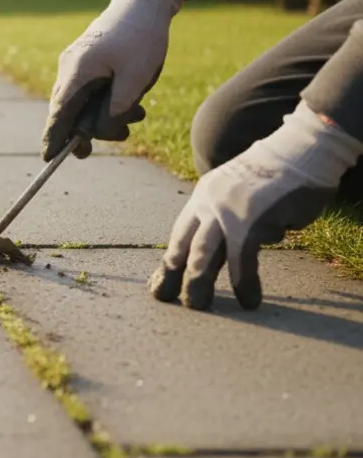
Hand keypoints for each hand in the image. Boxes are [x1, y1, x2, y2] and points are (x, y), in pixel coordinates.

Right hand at [42, 0, 182, 160]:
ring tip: (139, 113)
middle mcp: (70, 68)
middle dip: (92, 129)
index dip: (54, 138)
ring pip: (81, 100)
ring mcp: (76, 62)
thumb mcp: (135, 79)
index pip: (59, 114)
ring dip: (105, 113)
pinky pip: (88, 88)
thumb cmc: (141, 38)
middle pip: (68, 110)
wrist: (143, 3)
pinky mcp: (85, 59)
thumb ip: (115, 109)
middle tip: (123, 136)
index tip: (49, 159)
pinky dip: (105, 100)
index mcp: (78, 72)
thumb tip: (97, 132)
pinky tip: (131, 100)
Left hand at [149, 101, 362, 310]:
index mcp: (203, 197)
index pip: (179, 235)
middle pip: (182, 246)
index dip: (169, 262)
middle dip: (171, 276)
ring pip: (203, 255)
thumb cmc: (275, 176)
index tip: (158, 284)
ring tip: (198, 306)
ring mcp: (228, 213)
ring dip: (198, 283)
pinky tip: (248, 300)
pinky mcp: (252, 222)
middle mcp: (208, 204)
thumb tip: (223, 253)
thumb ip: (225, 219)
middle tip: (165, 299)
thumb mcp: (238, 193)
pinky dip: (244, 283)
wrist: (299, 152)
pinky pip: (242, 259)